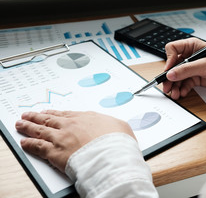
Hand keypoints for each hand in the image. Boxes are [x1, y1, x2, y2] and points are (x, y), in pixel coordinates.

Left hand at [15, 110, 135, 172]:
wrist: (111, 155)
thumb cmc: (118, 142)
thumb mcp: (121, 127)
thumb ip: (114, 124)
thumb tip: (116, 126)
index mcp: (86, 118)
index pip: (67, 114)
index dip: (55, 113)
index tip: (49, 112)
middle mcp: (71, 125)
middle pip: (50, 119)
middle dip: (38, 116)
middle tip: (29, 114)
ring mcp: (61, 137)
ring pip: (40, 129)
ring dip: (29, 126)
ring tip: (21, 123)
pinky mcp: (55, 152)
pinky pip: (38, 147)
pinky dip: (29, 144)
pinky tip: (24, 142)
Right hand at [163, 38, 205, 98]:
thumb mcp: (204, 65)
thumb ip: (186, 70)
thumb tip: (171, 74)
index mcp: (191, 46)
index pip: (172, 49)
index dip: (169, 60)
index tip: (168, 71)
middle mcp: (190, 56)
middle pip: (173, 66)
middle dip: (170, 77)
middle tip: (167, 87)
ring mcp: (192, 68)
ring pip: (178, 76)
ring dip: (175, 85)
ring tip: (175, 94)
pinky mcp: (196, 77)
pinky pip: (185, 83)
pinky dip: (182, 88)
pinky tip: (183, 93)